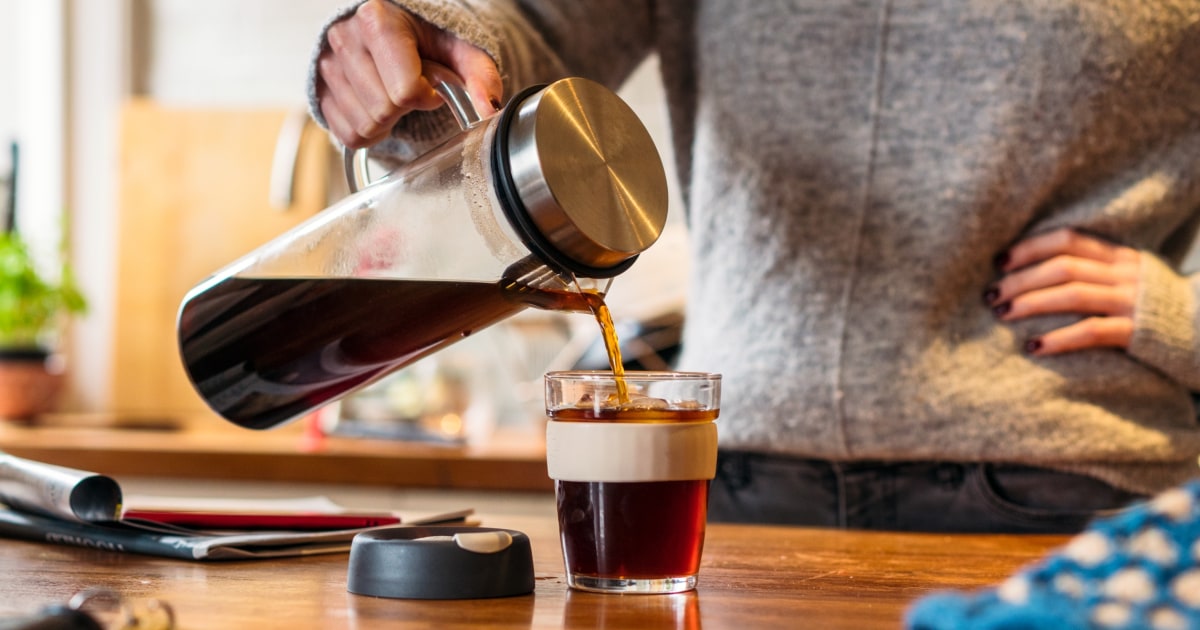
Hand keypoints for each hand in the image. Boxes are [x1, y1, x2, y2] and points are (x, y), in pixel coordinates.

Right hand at [316, 0, 502, 148]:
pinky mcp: (319, 90)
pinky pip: (347, 134)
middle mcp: (345, 38)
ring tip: (393, 94)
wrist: (392, 30)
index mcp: (378, 20)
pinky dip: (369, 130)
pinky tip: (378, 106)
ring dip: (388, 120)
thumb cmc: (427, 38)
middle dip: (405, 108)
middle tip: (411, 88)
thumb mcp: (460, 49)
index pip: (405, 90)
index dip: (426, 95)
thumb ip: (480, 75)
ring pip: (364, 126)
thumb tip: (490, 108)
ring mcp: (327, 65)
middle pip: (384, 110)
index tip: (431, 84)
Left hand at [985, 228, 1139, 354]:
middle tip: (990, 294)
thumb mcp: (1133, 279)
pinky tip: (1033, 346)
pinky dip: (1058, 339)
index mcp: (1121, 257)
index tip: (1000, 261)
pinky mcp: (1138, 332)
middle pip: (1062, 267)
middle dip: (1020, 279)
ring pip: (1072, 294)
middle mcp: (1125, 274)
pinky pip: (1092, 331)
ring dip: (1031, 303)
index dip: (1031, 247)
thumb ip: (1099, 271)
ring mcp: (1132, 302)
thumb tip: (1043, 272)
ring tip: (1002, 313)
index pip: (1068, 239)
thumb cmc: (1161, 309)